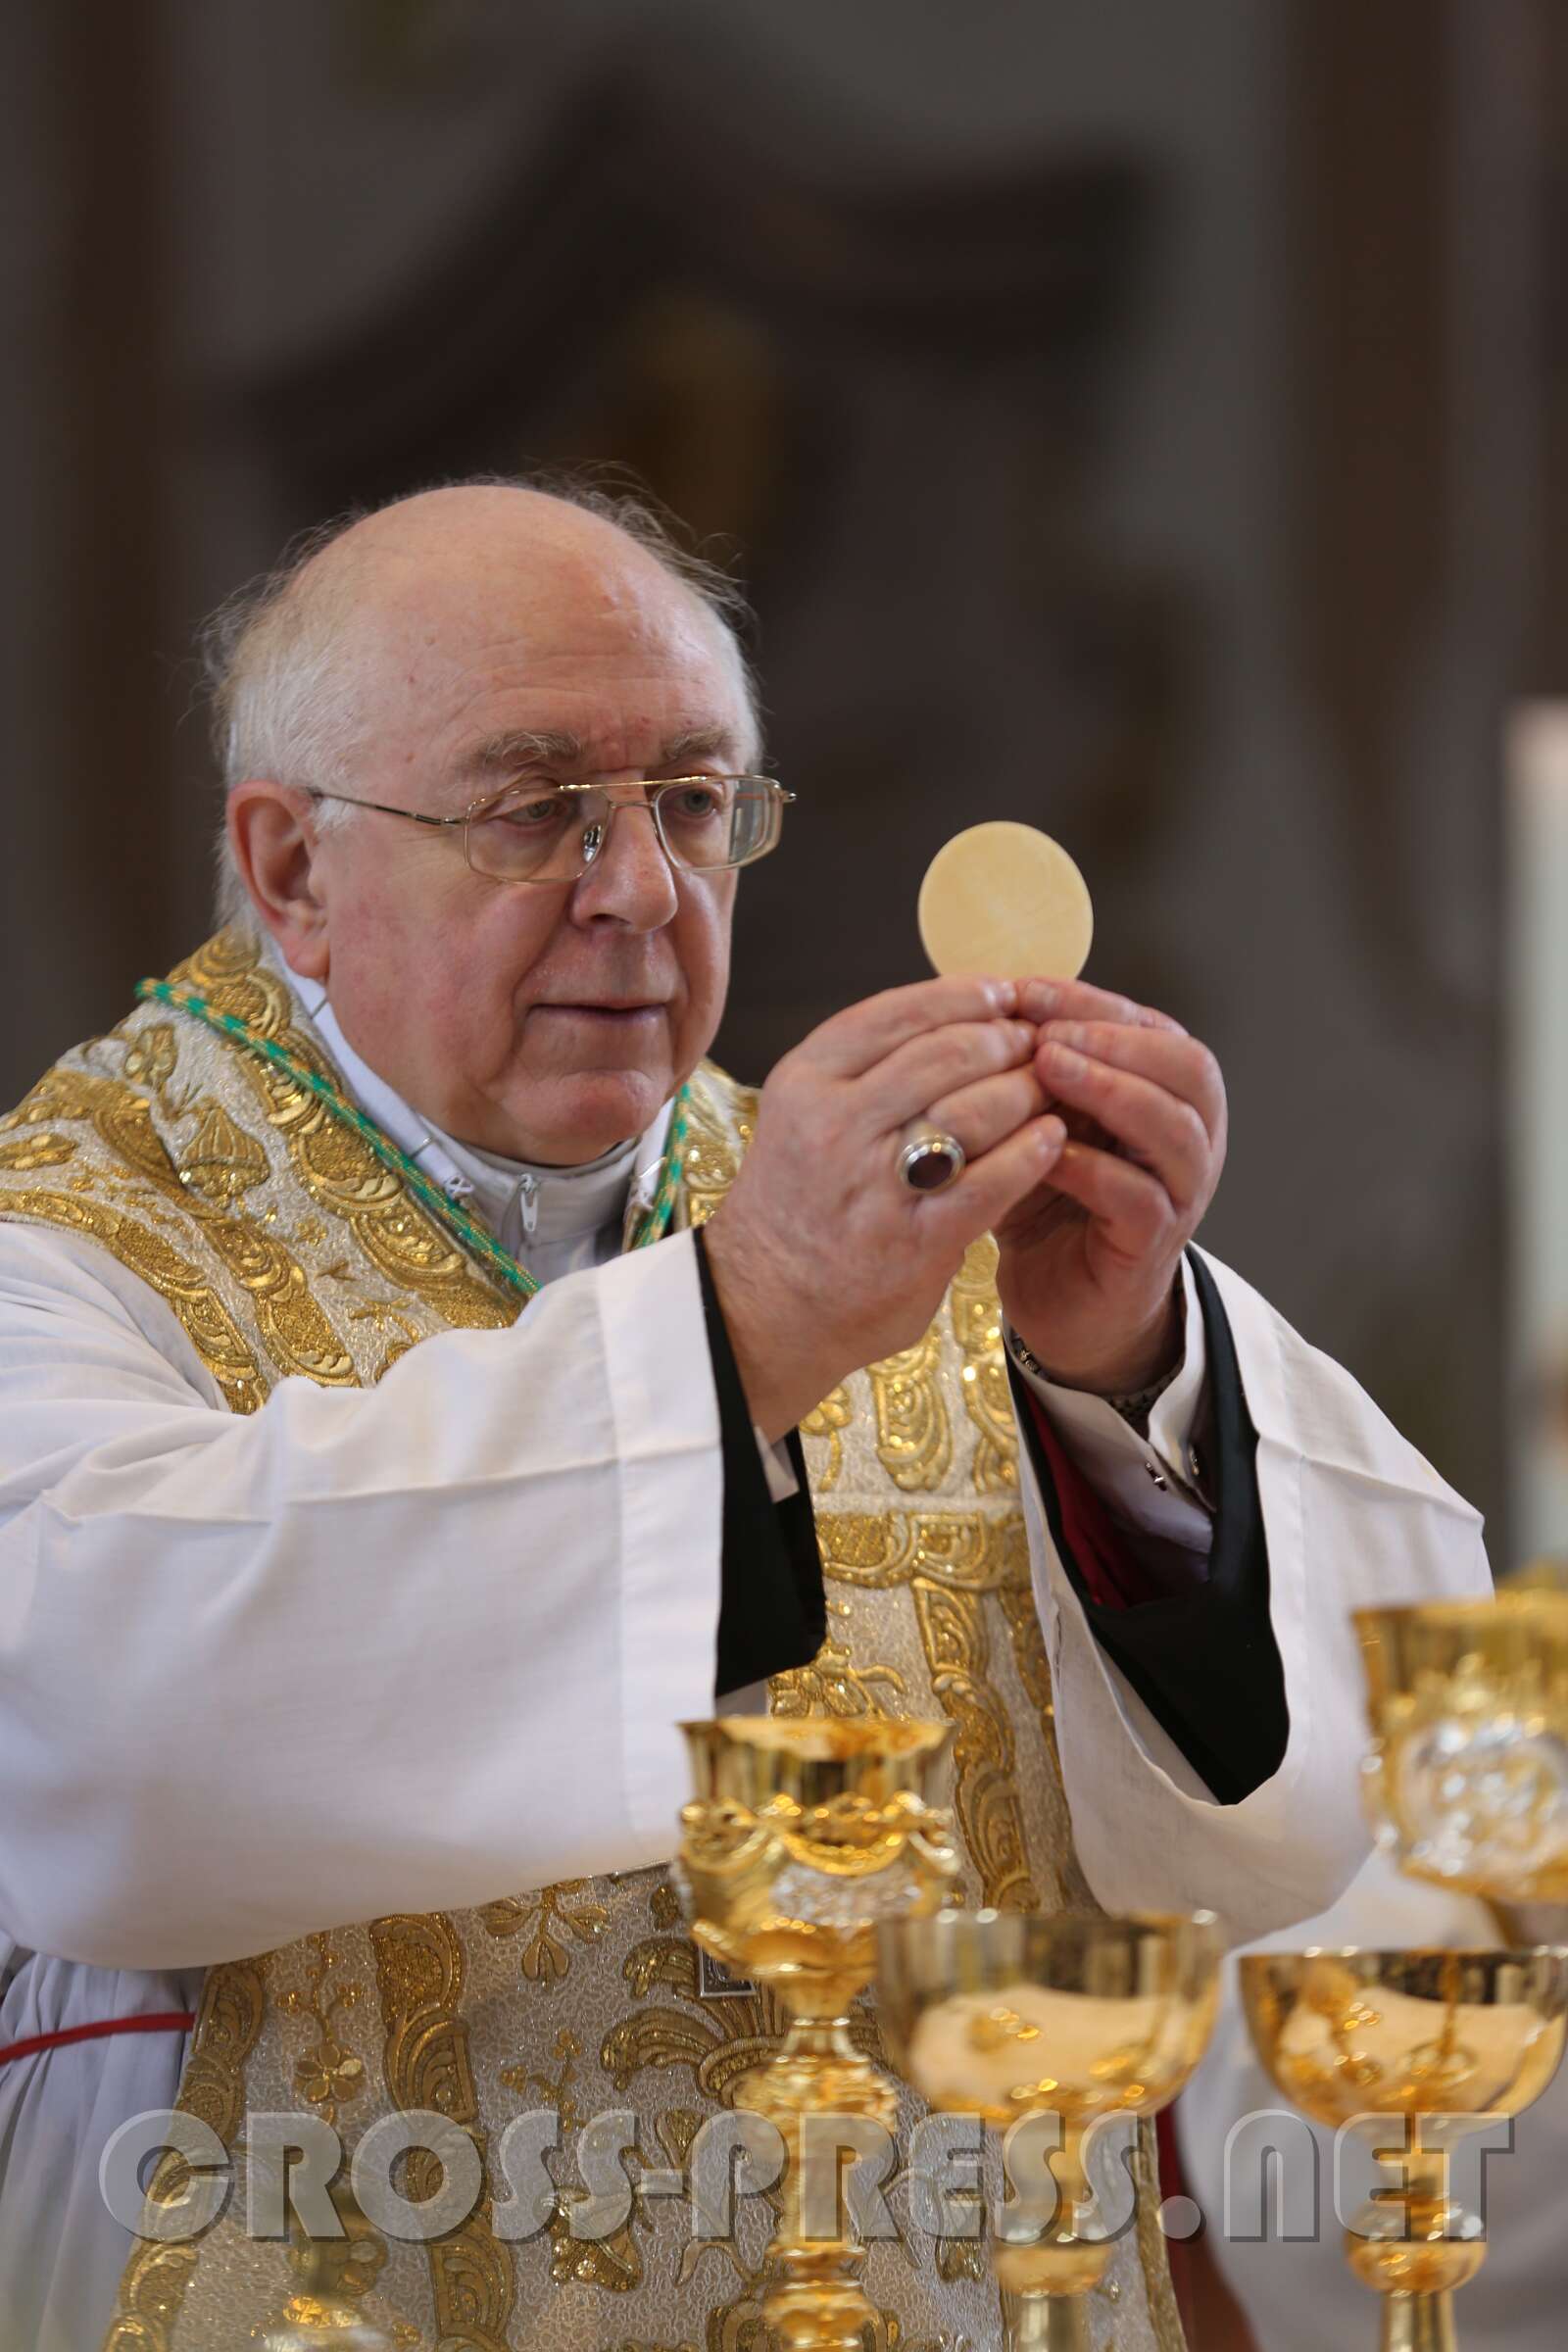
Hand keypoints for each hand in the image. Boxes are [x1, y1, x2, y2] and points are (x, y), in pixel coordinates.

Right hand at [703, 977, 1066, 1439]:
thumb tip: (962, 1020)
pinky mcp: (915, 1238)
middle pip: (947, 1051)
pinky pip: (991, 1179)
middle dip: (1005, 1039)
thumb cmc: (799, 1203)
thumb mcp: (807, 1114)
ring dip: (1026, 1090)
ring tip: (1048, 1089)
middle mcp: (835, 1121)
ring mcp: (875, 1182)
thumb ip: (869, 1071)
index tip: (1003, 993)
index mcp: (807, 1079)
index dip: (964, 994)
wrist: (762, 1306)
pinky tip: (1052, 1138)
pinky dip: (1032, 1151)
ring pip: (975, 1106)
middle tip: (1036, 1043)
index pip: (899, 1012)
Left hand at [994, 978, 1227, 1392]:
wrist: (1058, 1296)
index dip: (1090, 1002)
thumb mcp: (1038, 1119)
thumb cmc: (1048, 1199)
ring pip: (1175, 1129)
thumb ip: (1034, 1067)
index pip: (1150, 1025)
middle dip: (1116, 1039)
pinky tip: (1045, 1150)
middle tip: (1048, 1032)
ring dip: (1111, 1090)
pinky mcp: (1153, 1245)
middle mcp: (1190, 1137)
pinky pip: (1140, 1198)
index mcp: (1167, 1094)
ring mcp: (1181, 1193)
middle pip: (1189, 1066)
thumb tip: (992, 996)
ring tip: (1047, 1069)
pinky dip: (1092, 1167)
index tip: (1024, 990)